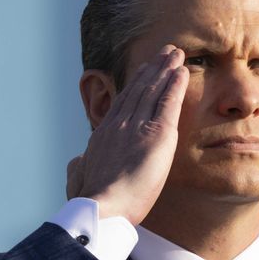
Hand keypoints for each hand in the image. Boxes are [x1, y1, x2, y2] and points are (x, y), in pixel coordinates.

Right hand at [66, 45, 187, 224]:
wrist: (103, 207)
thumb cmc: (92, 201)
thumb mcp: (79, 179)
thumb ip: (79, 167)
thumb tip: (77, 161)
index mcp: (103, 135)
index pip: (123, 103)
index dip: (134, 85)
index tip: (143, 71)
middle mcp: (120, 125)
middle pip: (139, 90)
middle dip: (152, 69)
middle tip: (164, 52)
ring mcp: (137, 126)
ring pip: (153, 90)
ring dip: (165, 69)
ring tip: (175, 53)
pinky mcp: (158, 134)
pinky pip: (168, 103)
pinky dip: (175, 85)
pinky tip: (182, 71)